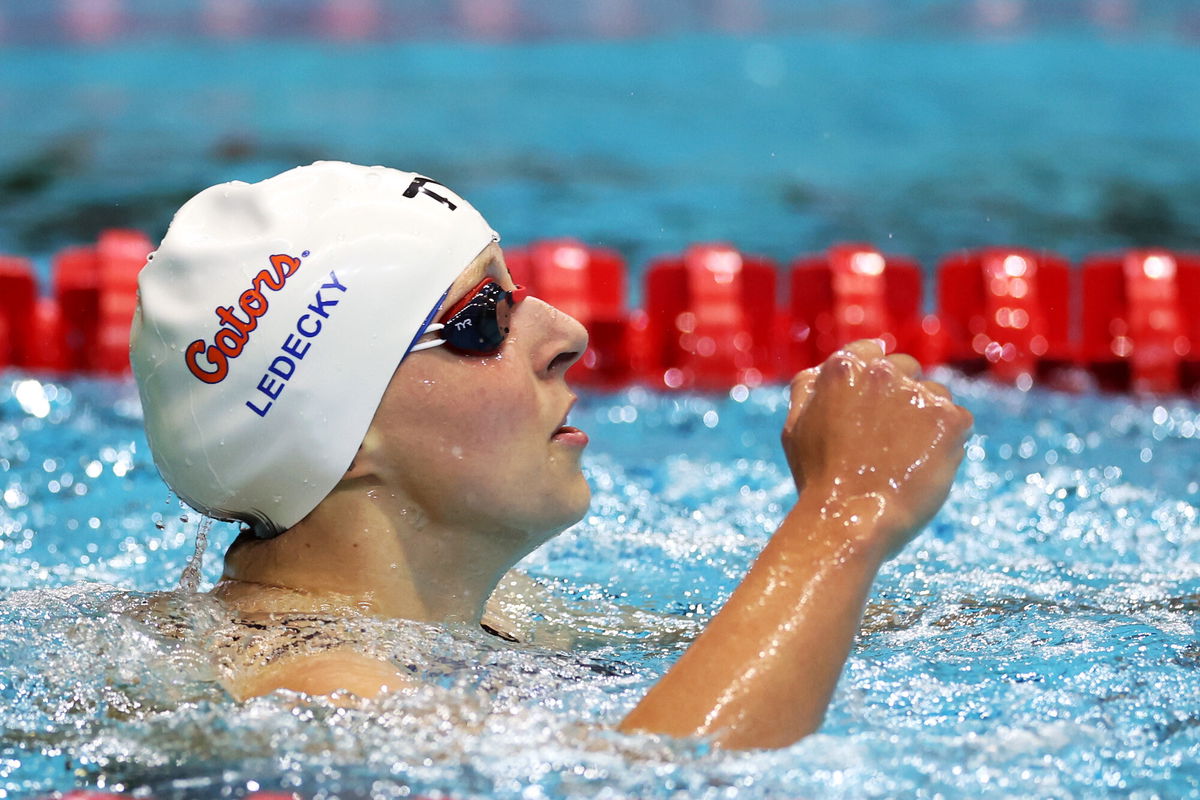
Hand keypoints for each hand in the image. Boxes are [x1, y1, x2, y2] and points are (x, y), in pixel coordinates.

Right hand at [781, 339, 972, 559]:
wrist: (849, 520)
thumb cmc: (818, 480)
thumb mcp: (794, 428)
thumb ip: (809, 390)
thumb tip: (820, 369)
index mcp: (843, 368)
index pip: (870, 353)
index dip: (873, 384)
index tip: (873, 409)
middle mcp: (882, 372)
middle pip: (906, 371)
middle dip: (901, 399)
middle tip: (888, 442)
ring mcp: (919, 394)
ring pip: (935, 396)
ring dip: (926, 420)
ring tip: (905, 460)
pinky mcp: (950, 420)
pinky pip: (960, 422)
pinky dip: (949, 443)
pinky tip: (925, 467)